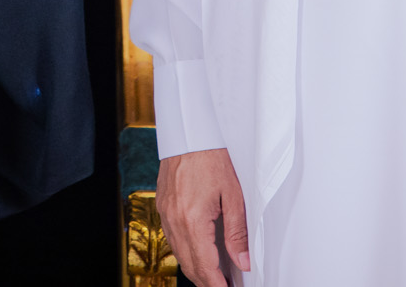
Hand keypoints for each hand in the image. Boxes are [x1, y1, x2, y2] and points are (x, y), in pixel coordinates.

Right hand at [157, 148, 249, 286]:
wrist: (188, 133)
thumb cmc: (212, 158)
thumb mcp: (233, 196)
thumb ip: (237, 233)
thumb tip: (242, 261)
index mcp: (193, 220)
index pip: (205, 266)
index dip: (217, 284)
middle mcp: (174, 221)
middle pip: (189, 265)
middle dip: (206, 281)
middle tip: (225, 285)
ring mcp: (165, 214)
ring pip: (179, 254)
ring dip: (196, 268)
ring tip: (216, 275)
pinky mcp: (163, 207)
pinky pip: (172, 239)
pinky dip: (186, 251)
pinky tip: (199, 252)